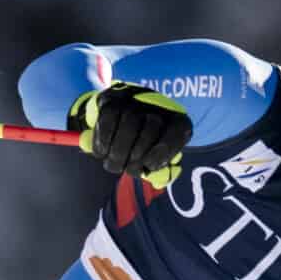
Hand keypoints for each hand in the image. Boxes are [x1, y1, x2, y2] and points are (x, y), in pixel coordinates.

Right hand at [69, 83, 192, 188]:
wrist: (118, 115)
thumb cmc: (143, 144)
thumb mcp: (156, 157)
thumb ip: (160, 172)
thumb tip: (160, 180)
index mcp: (176, 119)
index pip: (179, 131)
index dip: (164, 152)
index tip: (149, 166)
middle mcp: (158, 104)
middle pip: (151, 129)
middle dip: (136, 156)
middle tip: (125, 170)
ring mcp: (135, 99)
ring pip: (129, 125)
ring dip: (118, 152)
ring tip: (113, 164)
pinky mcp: (112, 99)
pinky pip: (109, 120)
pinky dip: (103, 141)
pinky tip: (102, 152)